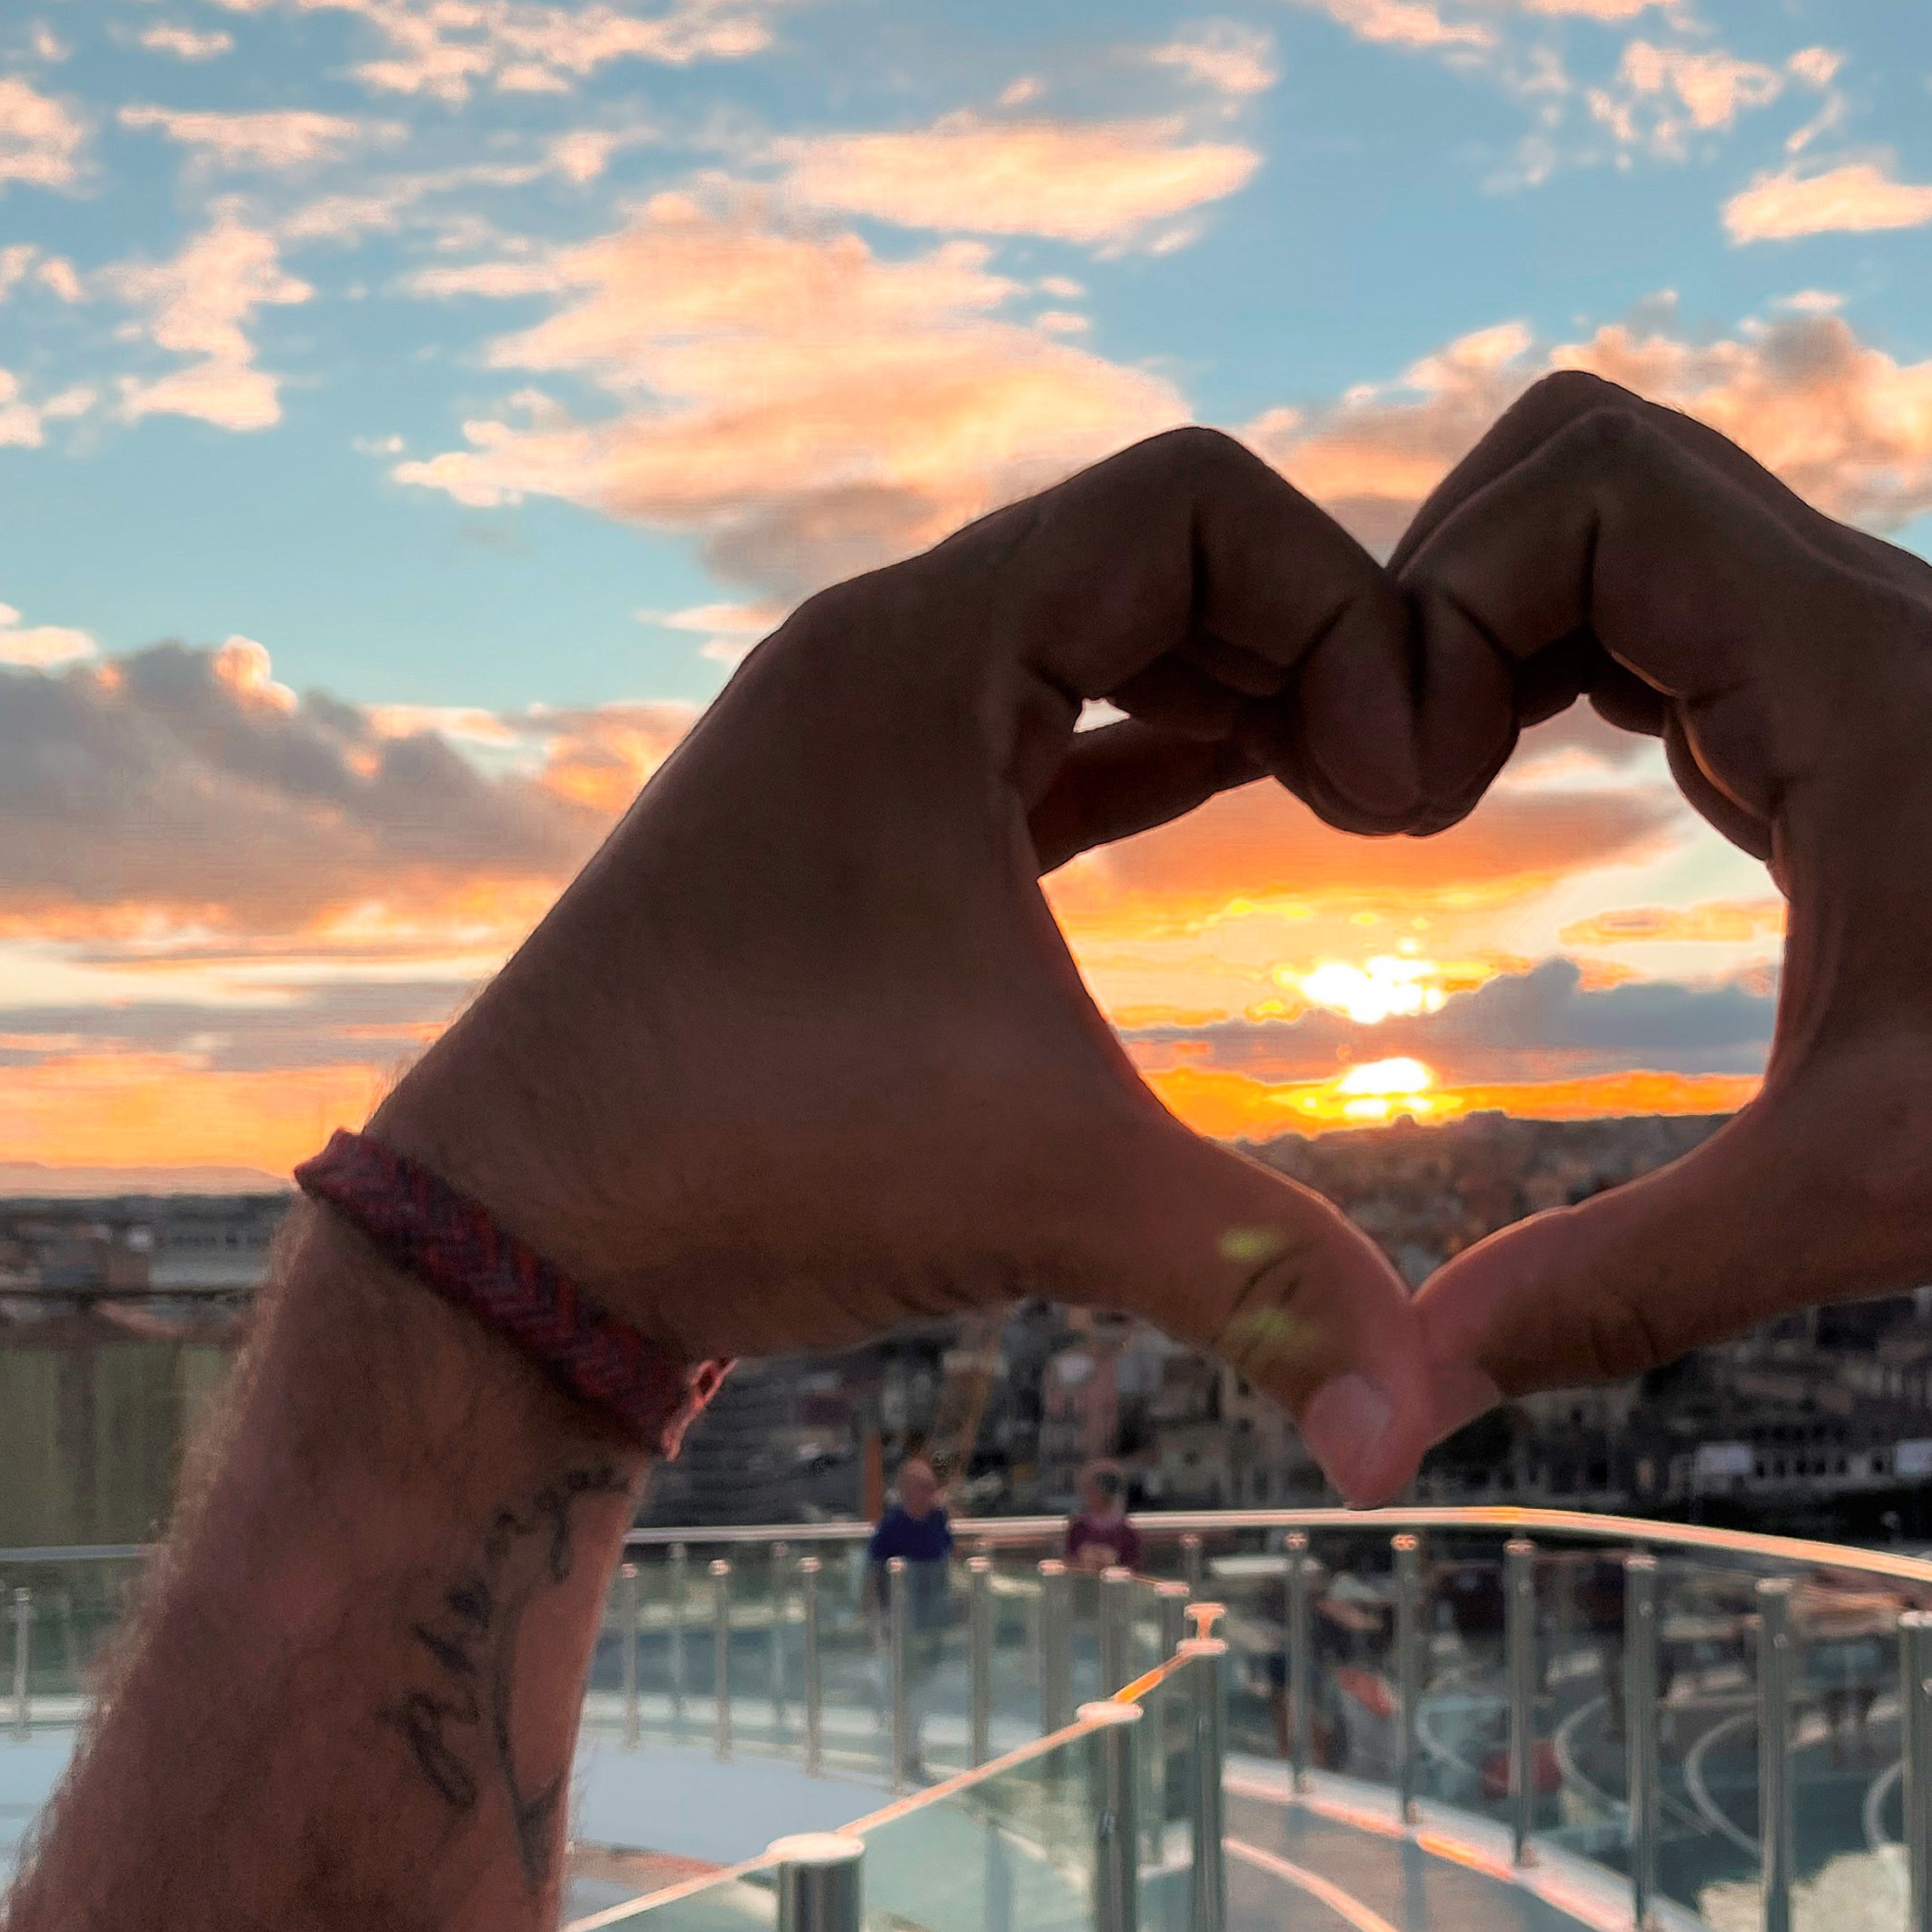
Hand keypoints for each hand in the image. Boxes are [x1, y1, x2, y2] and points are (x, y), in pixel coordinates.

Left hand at [375, 429, 1474, 1501]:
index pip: (1197, 501)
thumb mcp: (1043, 1192)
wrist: (515, 1239)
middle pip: (1165, 552)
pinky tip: (1250, 807)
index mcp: (918, 651)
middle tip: (1404, 804)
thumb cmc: (747, 1159)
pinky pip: (1048, 728)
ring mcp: (862, 737)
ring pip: (1102, 638)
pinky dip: (1157, 752)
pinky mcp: (857, 827)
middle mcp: (883, 656)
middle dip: (1313, 650)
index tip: (1397, 792)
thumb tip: (1416, 1431)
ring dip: (1241, 697)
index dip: (1341, 611)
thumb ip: (1261, 1277)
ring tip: (1362, 806)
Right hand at [1391, 374, 1931, 1408]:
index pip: (1595, 484)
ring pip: (1620, 506)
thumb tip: (1413, 1391)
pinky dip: (1558, 653)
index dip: (1455, 595)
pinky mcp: (1841, 694)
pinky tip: (1518, 785)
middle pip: (1584, 450)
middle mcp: (1851, 613)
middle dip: (1449, 576)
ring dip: (1500, 610)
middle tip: (1403, 768)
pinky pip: (1660, 595)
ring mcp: (1848, 640)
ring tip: (1436, 781)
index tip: (1418, 790)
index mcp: (1850, 673)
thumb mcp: (1845, 1205)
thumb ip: (1624, 1282)